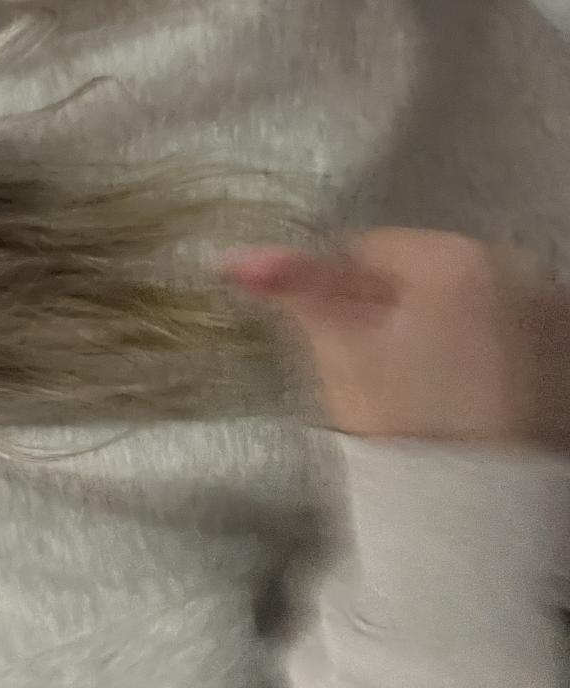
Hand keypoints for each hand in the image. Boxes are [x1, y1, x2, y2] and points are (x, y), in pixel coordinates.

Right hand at [222, 228, 569, 452]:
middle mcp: (523, 272)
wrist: (479, 517)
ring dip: (435, 333)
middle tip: (368, 370)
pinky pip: (503, 341)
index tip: (327, 339)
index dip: (334, 291)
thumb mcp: (338, 349)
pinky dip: (476, 359)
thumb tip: (231, 257)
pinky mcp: (566, 365)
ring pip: (465, 309)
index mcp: (459, 257)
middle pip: (423, 277)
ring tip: (414, 394)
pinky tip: (455, 404)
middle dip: (390, 312)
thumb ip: (292, 289)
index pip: (369, 250)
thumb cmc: (402, 421)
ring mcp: (554, 319)